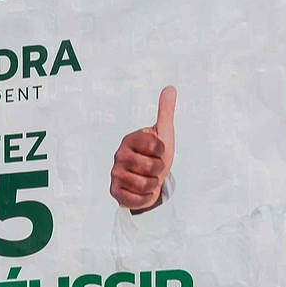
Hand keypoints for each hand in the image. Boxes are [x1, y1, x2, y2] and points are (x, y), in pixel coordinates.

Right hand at [108, 86, 176, 211]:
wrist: (148, 179)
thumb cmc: (155, 155)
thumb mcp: (164, 134)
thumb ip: (166, 112)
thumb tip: (170, 88)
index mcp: (130, 139)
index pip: (156, 147)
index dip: (162, 152)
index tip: (158, 151)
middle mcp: (119, 155)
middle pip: (152, 167)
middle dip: (159, 171)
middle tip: (153, 168)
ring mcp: (115, 174)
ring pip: (146, 184)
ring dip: (153, 185)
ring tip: (148, 179)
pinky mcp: (115, 192)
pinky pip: (137, 199)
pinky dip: (145, 197)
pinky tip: (141, 191)